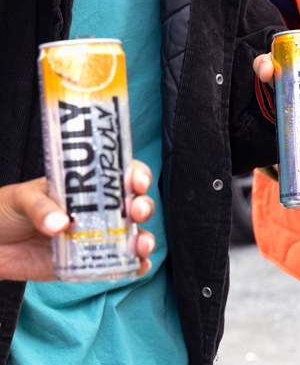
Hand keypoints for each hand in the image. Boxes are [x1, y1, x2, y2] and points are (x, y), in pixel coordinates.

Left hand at [0, 160, 155, 281]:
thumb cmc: (6, 210)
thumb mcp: (23, 197)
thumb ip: (41, 207)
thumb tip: (61, 223)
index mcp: (86, 185)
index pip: (120, 174)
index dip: (137, 175)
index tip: (137, 183)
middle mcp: (97, 209)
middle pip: (133, 204)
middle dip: (143, 206)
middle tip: (136, 212)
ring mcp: (95, 235)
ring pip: (132, 234)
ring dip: (144, 238)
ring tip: (140, 245)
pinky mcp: (87, 262)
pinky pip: (117, 264)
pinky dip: (133, 267)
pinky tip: (138, 267)